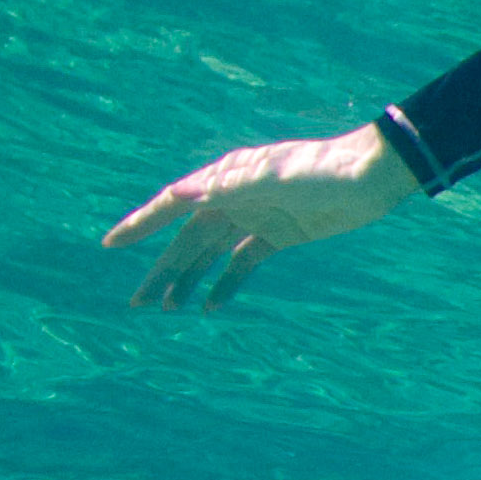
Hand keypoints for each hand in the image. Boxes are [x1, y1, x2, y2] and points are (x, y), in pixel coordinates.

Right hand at [105, 124, 416, 307]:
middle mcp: (233, 197)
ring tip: (166, 310)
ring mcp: (255, 217)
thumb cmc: (321, 169)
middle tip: (137, 303)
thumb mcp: (272, 178)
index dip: (140, 224)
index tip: (110, 245)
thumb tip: (179, 197)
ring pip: (210, 255)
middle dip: (161, 269)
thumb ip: (228, 188)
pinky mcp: (279, 235)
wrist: (370, 177)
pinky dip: (226, 284)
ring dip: (188, 280)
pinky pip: (242, 263)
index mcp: (225, 179)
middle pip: (186, 239)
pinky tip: (209, 307)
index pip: (171, 204)